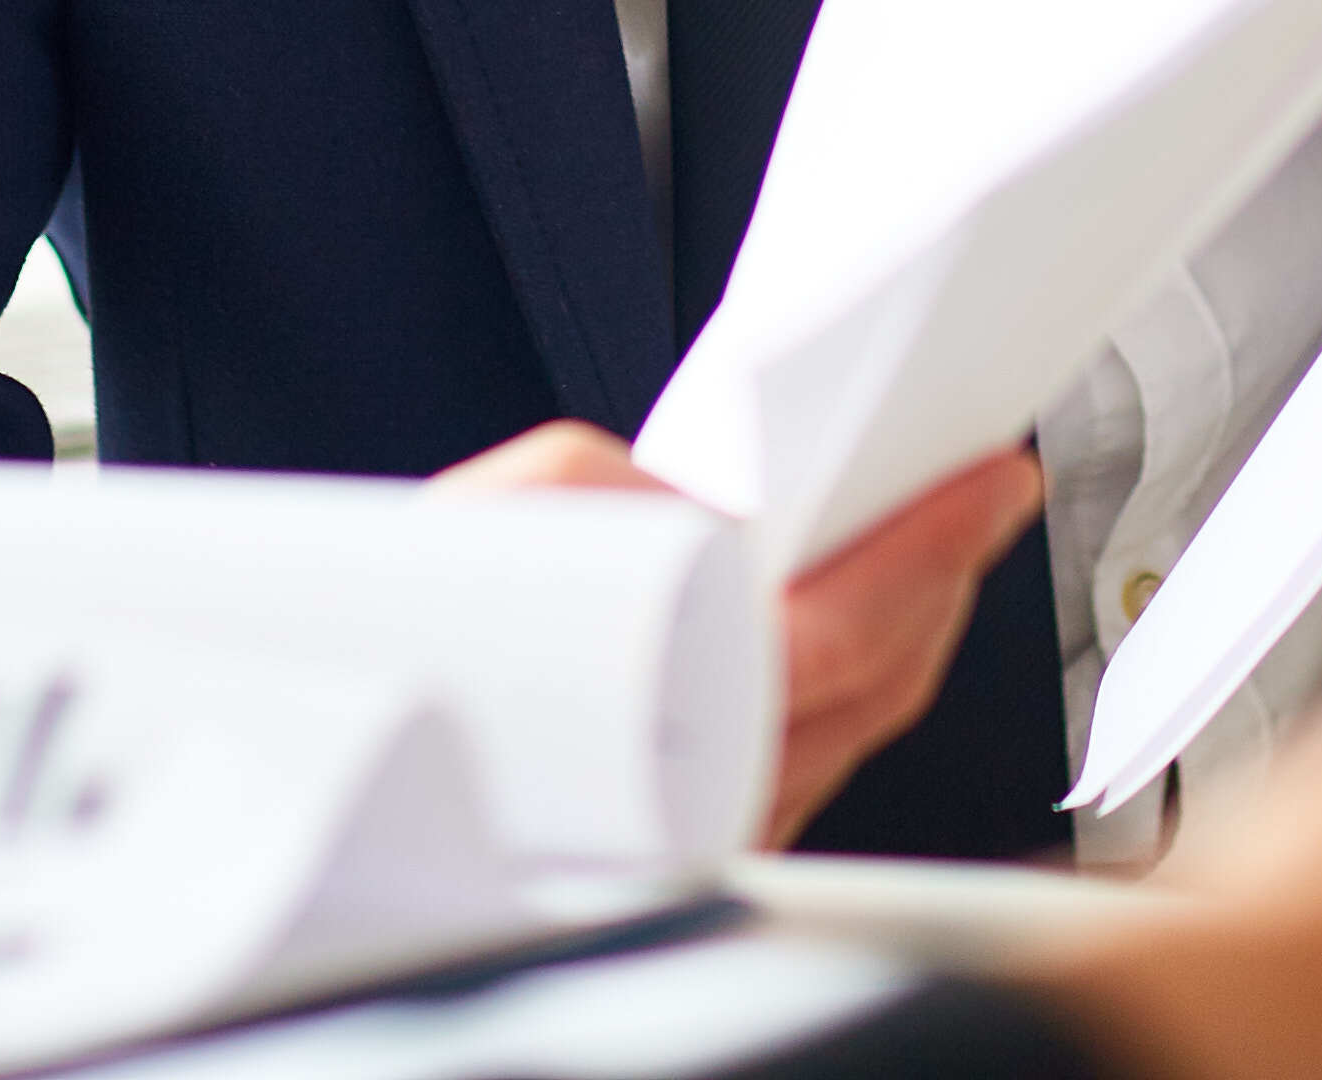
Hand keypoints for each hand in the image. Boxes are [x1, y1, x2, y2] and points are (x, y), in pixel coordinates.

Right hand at [435, 420, 1046, 840]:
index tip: (984, 488)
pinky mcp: (695, 836)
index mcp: (665, 710)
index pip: (846, 638)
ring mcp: (706, 826)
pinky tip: (855, 630)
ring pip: (856, 735)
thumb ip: (606, 486)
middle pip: (877, 690)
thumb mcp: (493, 525)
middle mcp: (699, 793)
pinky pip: (813, 761)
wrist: (337, 762)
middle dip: (944, 582)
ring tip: (937, 546)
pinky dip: (857, 687)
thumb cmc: (397, 652)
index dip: (931, 554)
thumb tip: (703, 499)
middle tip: (984, 499)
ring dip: (911, 633)